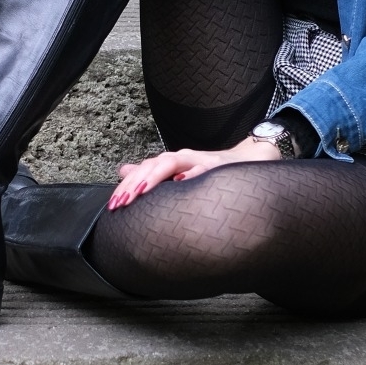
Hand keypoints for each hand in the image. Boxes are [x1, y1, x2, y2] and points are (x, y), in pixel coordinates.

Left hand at [106, 138, 281, 209]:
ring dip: (154, 176)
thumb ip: (153, 174)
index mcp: (174, 163)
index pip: (144, 170)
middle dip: (135, 183)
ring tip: (140, 191)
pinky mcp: (220, 167)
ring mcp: (202, 160)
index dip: (127, 186)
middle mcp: (185, 158)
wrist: (252, 160)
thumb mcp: (181, 173)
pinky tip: (182, 182)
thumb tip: (123, 172)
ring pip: (173, 162)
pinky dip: (192, 174)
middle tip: (121, 203)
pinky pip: (204, 169)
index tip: (113, 205)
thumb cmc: (214, 171)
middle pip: (153, 164)